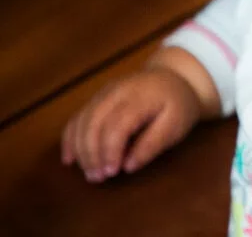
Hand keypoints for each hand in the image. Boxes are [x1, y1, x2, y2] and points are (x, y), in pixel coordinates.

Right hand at [60, 67, 202, 182]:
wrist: (176, 76)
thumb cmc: (179, 105)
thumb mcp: (176, 125)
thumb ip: (153, 144)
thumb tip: (129, 166)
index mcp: (140, 97)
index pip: (117, 125)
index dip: (110, 151)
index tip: (112, 172)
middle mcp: (117, 91)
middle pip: (93, 122)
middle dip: (91, 153)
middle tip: (97, 178)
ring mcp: (105, 92)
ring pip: (82, 120)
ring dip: (80, 149)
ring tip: (89, 173)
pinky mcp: (98, 96)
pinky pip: (78, 116)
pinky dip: (71, 138)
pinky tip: (70, 158)